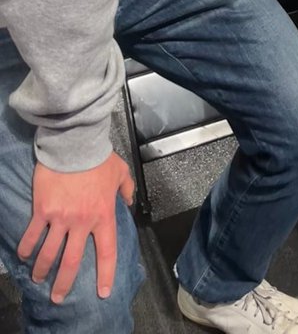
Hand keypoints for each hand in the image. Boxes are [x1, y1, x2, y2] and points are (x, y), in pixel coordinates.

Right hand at [19, 153, 134, 303]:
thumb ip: (126, 189)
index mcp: (103, 215)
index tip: (102, 292)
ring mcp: (60, 218)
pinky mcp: (43, 210)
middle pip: (72, 262)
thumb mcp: (121, 172)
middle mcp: (82, 222)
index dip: (105, 274)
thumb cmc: (99, 158)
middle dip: (64, 283)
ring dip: (42, 269)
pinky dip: (26, 248)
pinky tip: (24, 256)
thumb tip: (128, 203)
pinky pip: (32, 235)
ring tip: (38, 278)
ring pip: (49, 253)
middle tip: (58, 297)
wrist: (76, 145)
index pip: (107, 251)